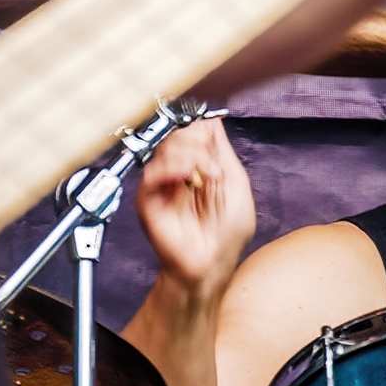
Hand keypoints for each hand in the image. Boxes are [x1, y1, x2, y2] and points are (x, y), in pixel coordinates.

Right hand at [135, 119, 255, 298]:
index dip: (201, 132)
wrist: (212, 262)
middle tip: (214, 165)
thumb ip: (224, 152)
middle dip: (198, 143)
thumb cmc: (227, 233)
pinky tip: (186, 177)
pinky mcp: (149, 201)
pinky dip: (170, 168)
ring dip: (190, 155)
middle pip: (177, 137)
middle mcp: (179, 174)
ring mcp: (163, 186)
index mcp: (199, 168)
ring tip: (208, 174)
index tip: (213, 140)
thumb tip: (213, 123)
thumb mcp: (236, 184)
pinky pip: (151, 174)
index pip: (192, 134)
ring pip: (165, 150)